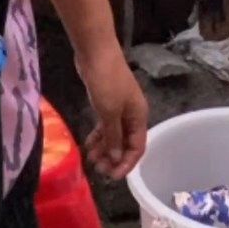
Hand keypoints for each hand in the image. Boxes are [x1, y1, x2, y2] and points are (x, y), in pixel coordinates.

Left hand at [77, 49, 147, 179]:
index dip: (127, 164)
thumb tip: (117, 159)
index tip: (113, 176)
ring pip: (114, 136)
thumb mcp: (109, 113)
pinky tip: (89, 145)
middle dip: (113, 158)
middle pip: (126, 144)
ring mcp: (120, 109)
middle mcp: (132, 115)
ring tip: (91, 159)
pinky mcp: (107, 103)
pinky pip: (105, 126)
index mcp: (139, 117)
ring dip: (104, 149)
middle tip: (98, 169)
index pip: (138, 148)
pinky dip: (99, 136)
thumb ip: (113, 138)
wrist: (96, 51)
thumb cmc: (106, 81)